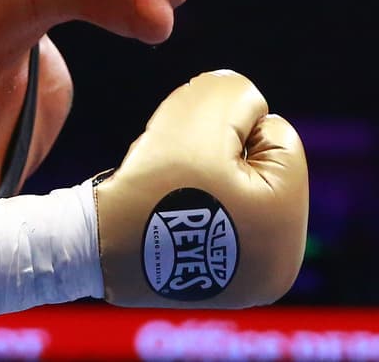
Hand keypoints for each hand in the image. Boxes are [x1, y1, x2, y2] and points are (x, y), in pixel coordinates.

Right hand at [0, 70, 308, 314]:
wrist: (91, 246)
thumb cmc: (154, 182)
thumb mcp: (203, 112)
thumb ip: (238, 93)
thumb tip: (249, 104)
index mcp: (287, 227)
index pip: (278, 136)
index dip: (231, 127)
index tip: (193, 156)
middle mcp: (279, 267)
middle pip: (259, 167)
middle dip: (221, 155)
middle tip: (179, 176)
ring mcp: (248, 282)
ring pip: (235, 190)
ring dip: (202, 178)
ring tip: (168, 195)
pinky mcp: (215, 286)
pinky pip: (214, 220)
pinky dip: (189, 208)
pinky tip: (164, 217)